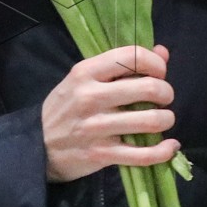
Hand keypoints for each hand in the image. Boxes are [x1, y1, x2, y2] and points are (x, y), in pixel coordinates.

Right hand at [42, 45, 177, 182]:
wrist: (36, 144)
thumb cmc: (68, 107)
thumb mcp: (86, 79)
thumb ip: (123, 64)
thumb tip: (163, 52)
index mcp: (86, 72)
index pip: (132, 56)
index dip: (155, 63)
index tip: (159, 73)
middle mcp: (90, 97)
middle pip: (149, 88)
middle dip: (166, 93)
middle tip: (163, 99)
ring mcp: (95, 128)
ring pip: (151, 121)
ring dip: (166, 119)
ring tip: (163, 120)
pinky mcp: (101, 155)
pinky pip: (144, 155)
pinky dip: (164, 151)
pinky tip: (169, 146)